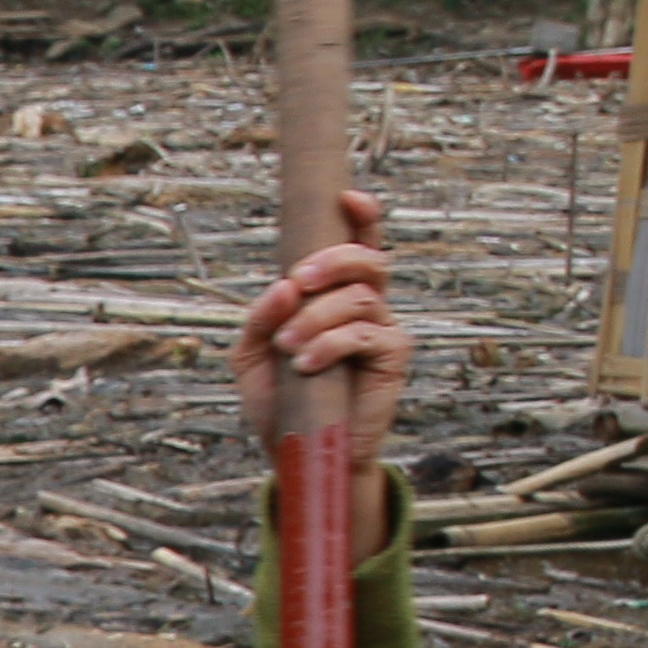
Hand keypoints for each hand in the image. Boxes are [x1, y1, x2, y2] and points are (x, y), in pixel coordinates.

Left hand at [234, 189, 408, 487]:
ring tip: (290, 346)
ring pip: (360, 297)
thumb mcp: (254, 356)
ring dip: (317, 316)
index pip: (359, 245)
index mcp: (336, 295)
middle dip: (332, 261)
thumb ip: (261, 319)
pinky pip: (365, 334)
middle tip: (298, 281)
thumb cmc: (280, 399)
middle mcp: (367, 304)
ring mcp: (383, 329)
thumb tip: (283, 286)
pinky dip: (330, 344)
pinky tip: (306, 364)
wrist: (298, 451)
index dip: (361, 217)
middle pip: (367, 260)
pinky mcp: (393, 357)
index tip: (346, 196)